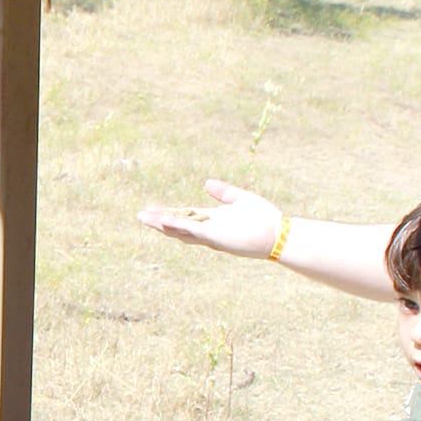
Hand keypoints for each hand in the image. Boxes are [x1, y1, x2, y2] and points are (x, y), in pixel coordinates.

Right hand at [137, 180, 284, 258]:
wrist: (279, 235)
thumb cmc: (265, 220)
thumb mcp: (241, 199)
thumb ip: (223, 192)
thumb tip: (205, 183)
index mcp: (213, 221)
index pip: (186, 217)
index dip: (169, 213)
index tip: (153, 209)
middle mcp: (209, 230)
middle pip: (178, 227)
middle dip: (159, 222)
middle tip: (140, 216)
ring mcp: (211, 235)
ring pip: (181, 231)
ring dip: (162, 225)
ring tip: (144, 219)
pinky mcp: (216, 237)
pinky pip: (193, 231)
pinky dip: (178, 226)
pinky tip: (165, 220)